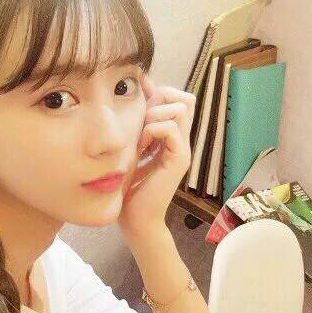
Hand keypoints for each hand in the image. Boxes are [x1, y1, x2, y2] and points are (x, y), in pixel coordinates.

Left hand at [117, 74, 195, 237]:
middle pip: (185, 99)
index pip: (177, 99)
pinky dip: (151, 131)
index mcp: (171, 138)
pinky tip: (141, 147)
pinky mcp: (179, 160)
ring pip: (180, 108)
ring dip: (154, 116)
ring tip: (140, 137)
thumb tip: (126, 103)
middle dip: (159, 100)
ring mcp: (182, 150)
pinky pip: (170, 129)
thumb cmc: (127, 188)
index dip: (158, 92)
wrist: (135, 220)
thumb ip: (133, 129)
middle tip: (140, 121)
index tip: (136, 102)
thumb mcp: (128, 150)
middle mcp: (181, 141)